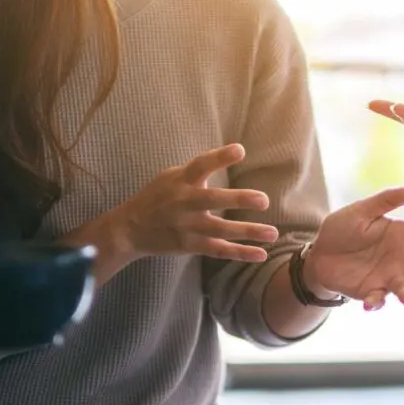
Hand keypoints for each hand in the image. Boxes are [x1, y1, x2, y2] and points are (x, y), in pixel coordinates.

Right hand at [102, 144, 278, 262]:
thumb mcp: (170, 177)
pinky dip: (240, 253)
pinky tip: (261, 254)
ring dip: (248, 232)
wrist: (130, 229)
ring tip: (273, 233)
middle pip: (211, 200)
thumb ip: (197, 171)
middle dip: (237, 199)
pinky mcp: (190, 245)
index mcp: (180, 181)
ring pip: (220, 230)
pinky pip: (219, 250)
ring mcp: (187, 227)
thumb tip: (227, 156)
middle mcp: (184, 203)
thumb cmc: (157, 197)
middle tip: (263, 200)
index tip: (240, 150)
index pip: (200, 166)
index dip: (219, 158)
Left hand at [304, 185, 403, 308]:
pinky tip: (370, 303)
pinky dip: (377, 302)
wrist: (318, 255)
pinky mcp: (373, 292)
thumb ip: (386, 200)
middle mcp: (402, 257)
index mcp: (402, 234)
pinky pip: (380, 299)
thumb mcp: (361, 211)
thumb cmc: (342, 228)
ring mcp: (389, 277)